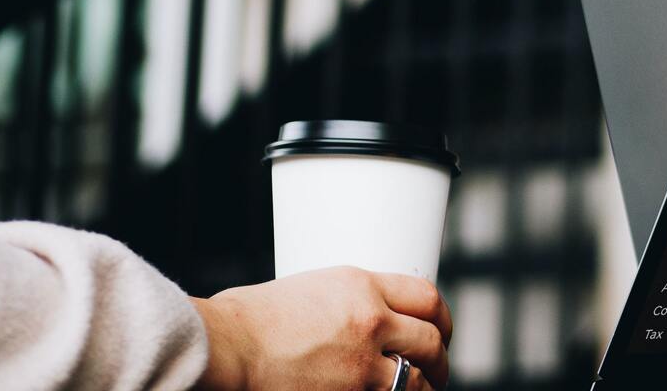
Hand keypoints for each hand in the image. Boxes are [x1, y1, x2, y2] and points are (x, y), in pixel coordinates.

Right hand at [192, 266, 452, 389]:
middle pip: (431, 340)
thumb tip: (364, 317)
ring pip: (417, 380)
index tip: (441, 328)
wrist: (224, 349)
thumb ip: (347, 302)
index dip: (441, 316)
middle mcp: (371, 322)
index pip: (425, 296)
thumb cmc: (248, 320)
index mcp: (362, 286)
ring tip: (424, 390)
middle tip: (439, 367)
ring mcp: (362, 365)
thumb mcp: (310, 289)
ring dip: (424, 387)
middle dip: (440, 358)